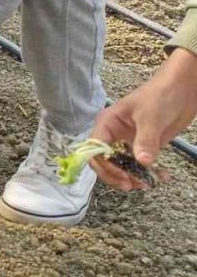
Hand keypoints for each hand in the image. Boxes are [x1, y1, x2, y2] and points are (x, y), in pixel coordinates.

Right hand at [89, 48, 196, 189]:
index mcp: (107, 124)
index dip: (104, 165)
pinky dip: (149, 173)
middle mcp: (113, 134)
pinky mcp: (143, 146)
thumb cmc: (159, 96)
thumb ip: (145, 140)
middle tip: (132, 185)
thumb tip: (142, 162)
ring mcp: (128, 141)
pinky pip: (140, 164)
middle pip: (105, 161)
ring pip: (122, 166)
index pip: (95, 149)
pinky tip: (161, 176)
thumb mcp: (150, 117)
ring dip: (133, 177)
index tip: (121, 176)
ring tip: (147, 183)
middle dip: (117, 175)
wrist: (181, 90)